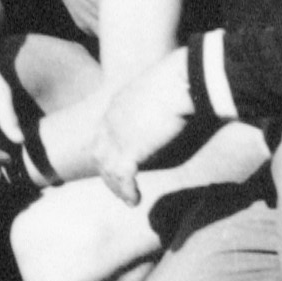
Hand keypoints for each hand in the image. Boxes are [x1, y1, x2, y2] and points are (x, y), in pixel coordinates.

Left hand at [94, 48, 197, 207]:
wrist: (181, 81)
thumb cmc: (179, 80)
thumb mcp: (158, 90)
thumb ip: (154, 103)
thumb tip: (167, 106)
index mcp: (116, 105)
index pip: (102, 133)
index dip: (107, 151)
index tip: (115, 163)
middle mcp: (111, 121)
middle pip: (99, 153)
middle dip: (107, 172)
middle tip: (118, 187)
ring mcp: (117, 136)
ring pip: (108, 169)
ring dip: (115, 187)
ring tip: (127, 200)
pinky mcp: (131, 150)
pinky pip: (123, 177)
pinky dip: (127, 191)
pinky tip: (136, 200)